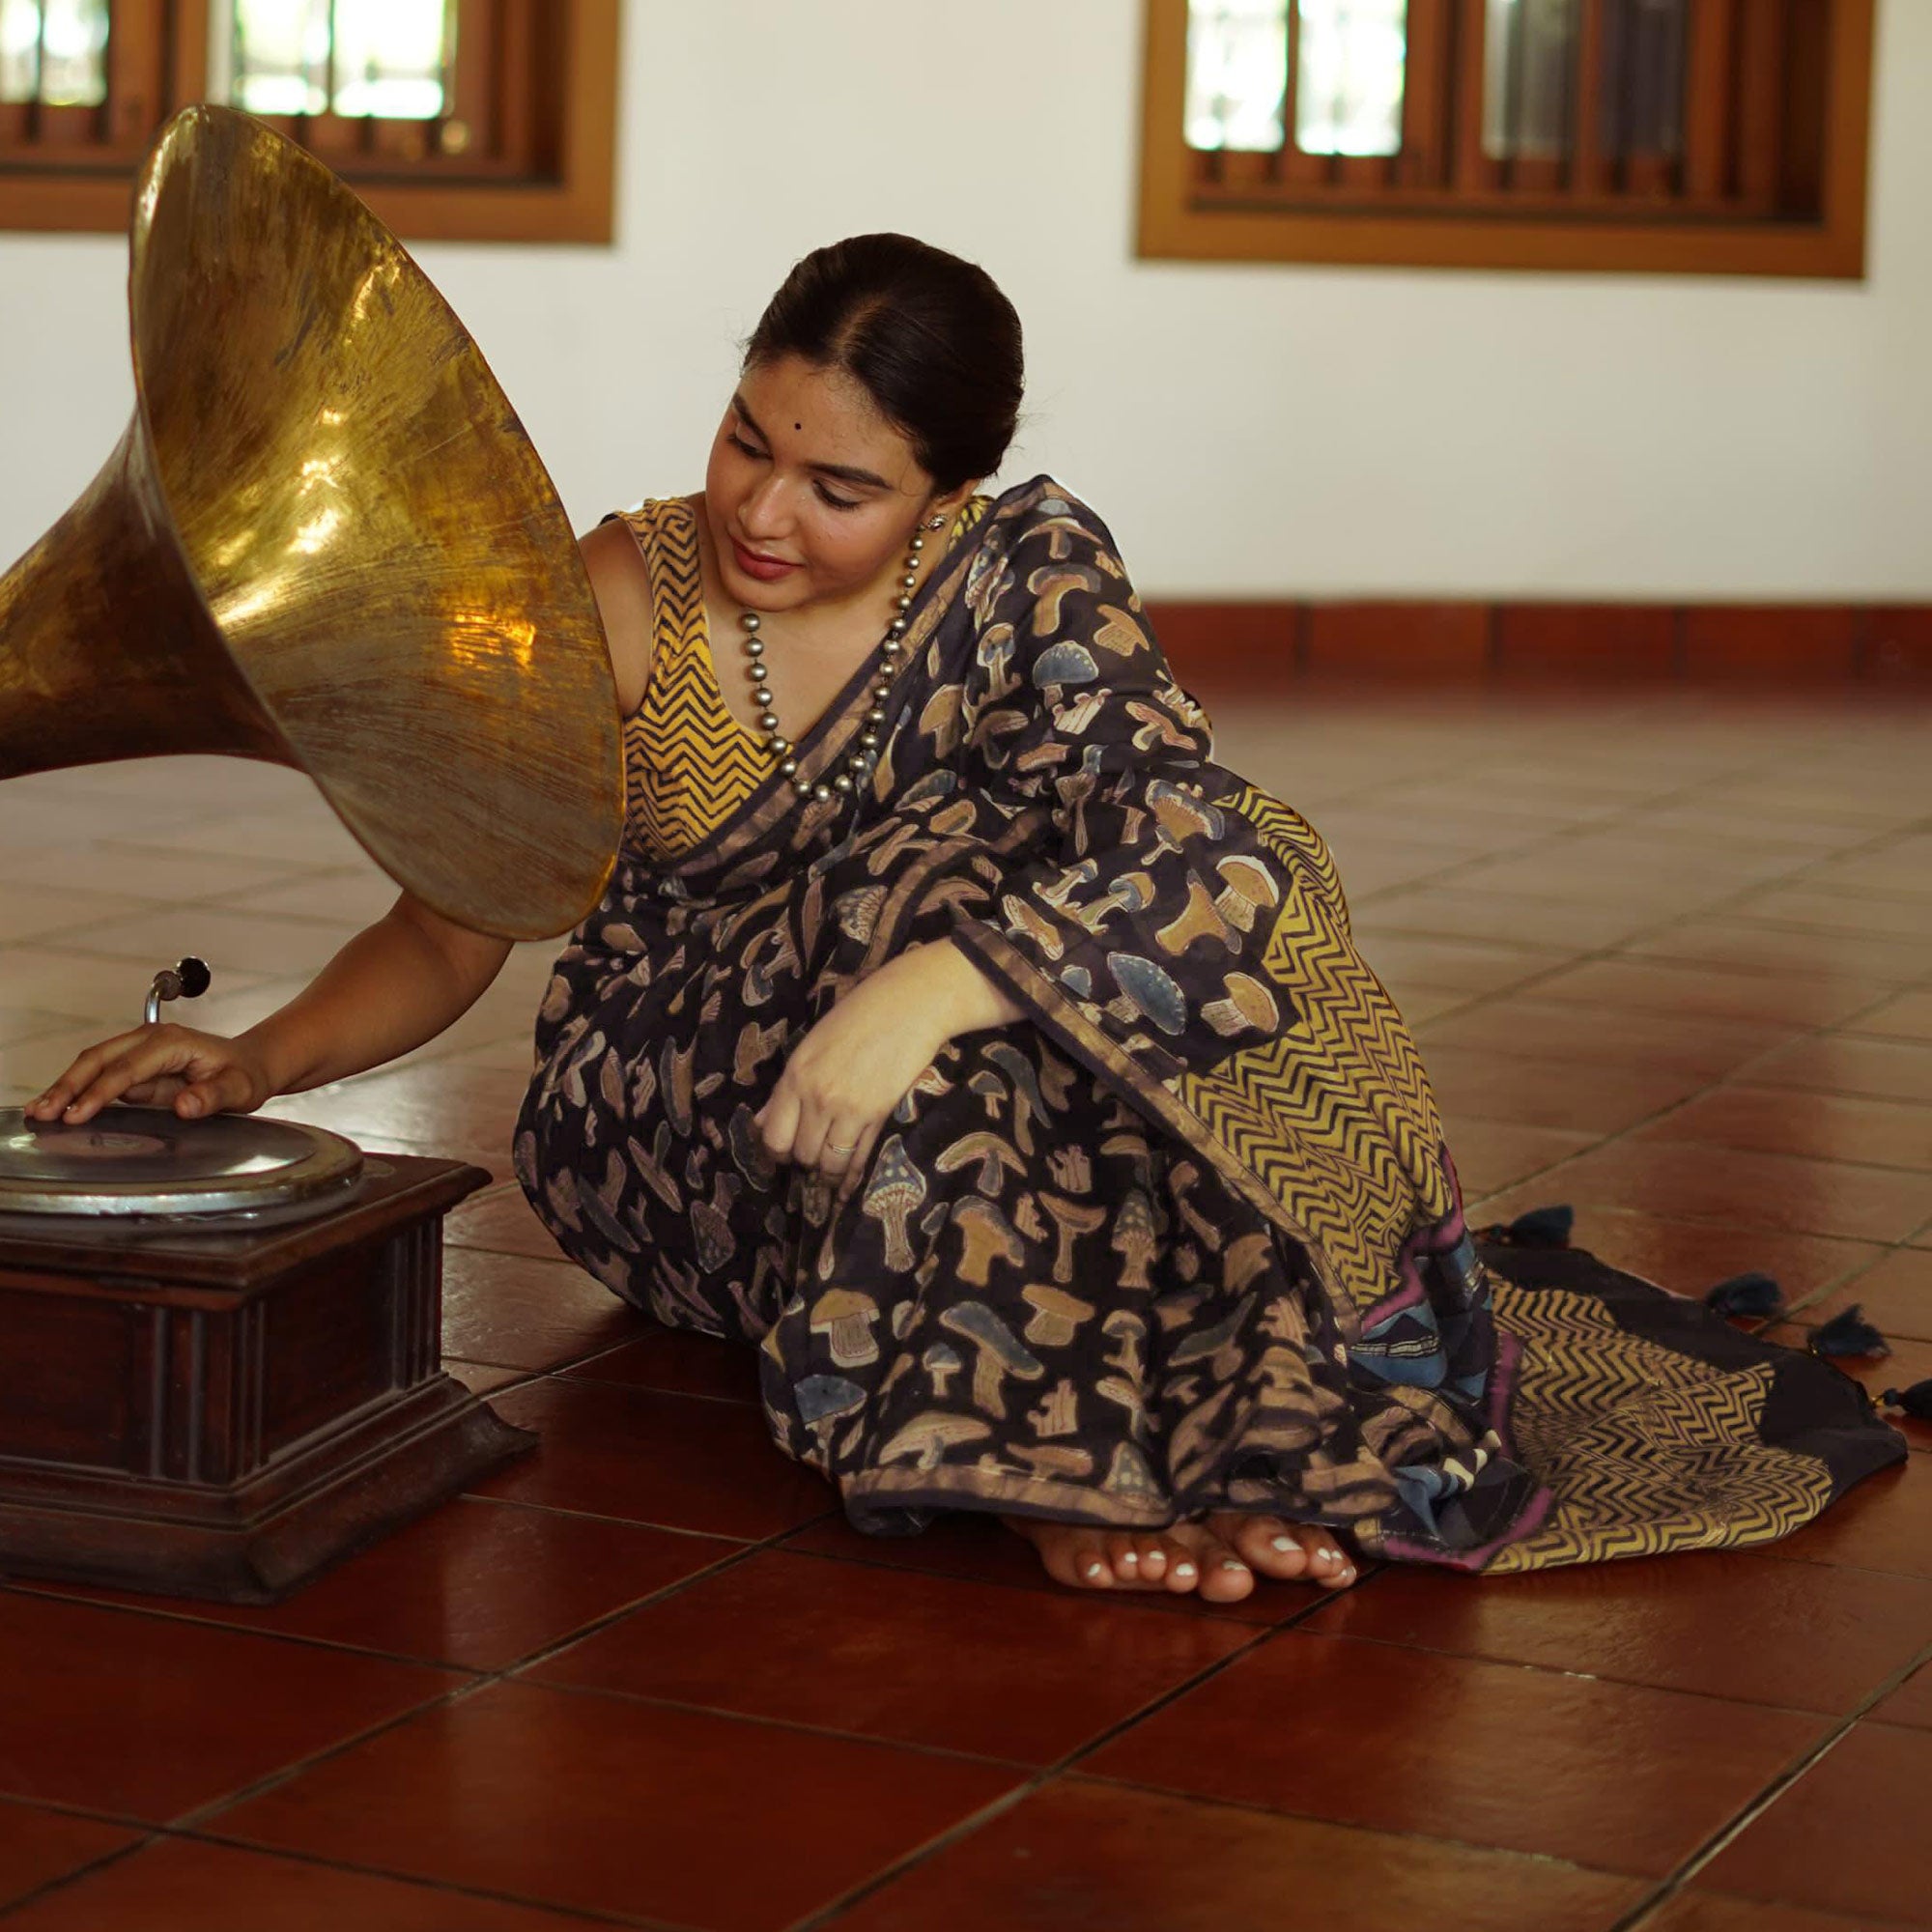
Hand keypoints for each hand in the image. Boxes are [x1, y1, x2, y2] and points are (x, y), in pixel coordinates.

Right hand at [26, 1025, 274, 1126]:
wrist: (251, 1065)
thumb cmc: (245, 1076)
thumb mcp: (240, 1089)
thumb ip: (213, 1097)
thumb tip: (184, 1105)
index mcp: (172, 1043)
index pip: (127, 1070)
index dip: (99, 1093)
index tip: (77, 1115)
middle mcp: (150, 1040)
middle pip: (98, 1059)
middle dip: (68, 1086)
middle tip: (45, 1113)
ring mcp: (138, 1049)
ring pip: (92, 1064)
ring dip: (65, 1087)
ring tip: (40, 1111)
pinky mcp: (134, 1063)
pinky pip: (100, 1073)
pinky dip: (77, 1089)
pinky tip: (59, 1107)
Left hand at [756, 963, 954, 1199]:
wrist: (910, 1005)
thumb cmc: (858, 1016)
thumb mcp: (811, 1046)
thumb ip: (786, 1087)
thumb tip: (761, 1122)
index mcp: (795, 1076)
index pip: (773, 1135)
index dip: (777, 1152)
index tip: (785, 1153)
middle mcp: (817, 1097)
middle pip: (802, 1154)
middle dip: (806, 1161)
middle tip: (814, 1158)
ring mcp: (848, 1109)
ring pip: (829, 1163)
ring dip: (829, 1172)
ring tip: (832, 1171)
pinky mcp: (878, 1115)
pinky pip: (860, 1159)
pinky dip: (853, 1177)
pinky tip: (849, 1185)